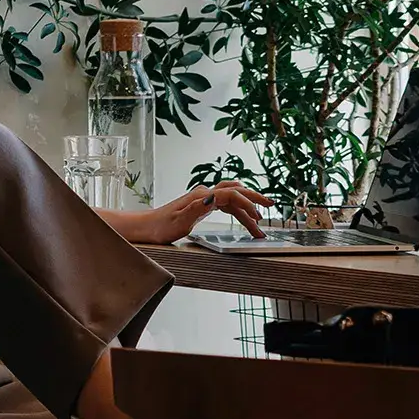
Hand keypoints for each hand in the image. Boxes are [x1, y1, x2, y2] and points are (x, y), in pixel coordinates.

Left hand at [140, 181, 272, 243]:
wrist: (147, 227)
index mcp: (202, 196)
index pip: (231, 195)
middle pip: (236, 191)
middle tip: (271, 207)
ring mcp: (203, 198)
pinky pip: (225, 204)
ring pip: (232, 198)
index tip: (258, 217)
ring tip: (260, 222)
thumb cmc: (161, 227)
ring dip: (247, 208)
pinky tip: (244, 218)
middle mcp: (204, 194)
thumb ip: (197, 209)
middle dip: (254, 198)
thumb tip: (214, 197)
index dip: (247, 204)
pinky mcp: (202, 205)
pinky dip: (238, 210)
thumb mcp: (179, 222)